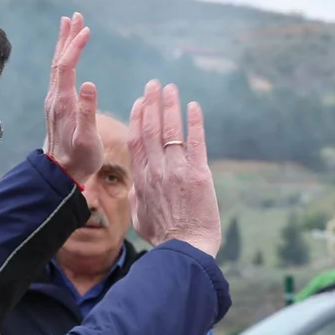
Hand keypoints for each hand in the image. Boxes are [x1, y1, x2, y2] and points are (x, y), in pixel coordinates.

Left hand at [43, 13, 101, 179]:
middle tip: (75, 16)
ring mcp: (55, 101)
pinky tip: (68, 56)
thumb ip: (87, 112)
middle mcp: (55, 98)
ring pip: (57, 66)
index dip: (75, 46)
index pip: (67, 66)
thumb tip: (89, 84)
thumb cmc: (79, 160)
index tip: (86, 29)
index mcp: (63, 102)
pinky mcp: (58, 105)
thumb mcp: (87, 139)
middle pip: (59, 60)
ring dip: (64, 44)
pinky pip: (60, 74)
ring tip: (70, 25)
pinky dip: (64, 58)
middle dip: (67, 37)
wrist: (62, 174)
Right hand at [128, 81, 220, 256]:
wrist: (185, 249)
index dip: (137, 118)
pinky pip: (196, 142)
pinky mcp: (199, 174)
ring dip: (170, 106)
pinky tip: (194, 107)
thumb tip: (135, 188)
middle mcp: (157, 170)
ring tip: (170, 88)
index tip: (139, 102)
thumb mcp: (140, 218)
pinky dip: (194, 123)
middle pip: (151, 129)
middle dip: (152, 103)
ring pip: (171, 131)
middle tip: (154, 84)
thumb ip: (136, 198)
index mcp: (142, 179)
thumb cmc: (163, 237)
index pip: (137, 140)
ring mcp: (178, 171)